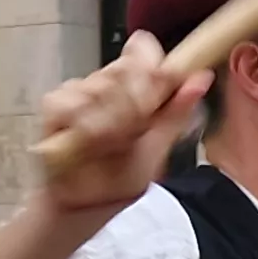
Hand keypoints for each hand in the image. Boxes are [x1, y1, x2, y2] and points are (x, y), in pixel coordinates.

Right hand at [34, 33, 208, 216]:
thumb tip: (202, 78)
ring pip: (100, 85)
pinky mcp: (55, 105)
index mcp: (136, 87)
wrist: (88, 206)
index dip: (152, 63)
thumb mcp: (158, 147)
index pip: (144, 52)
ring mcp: (79, 91)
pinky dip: (85, 126)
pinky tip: (87, 144)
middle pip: (124, 68)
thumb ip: (177, 111)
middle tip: (133, 134)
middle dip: (135, 104)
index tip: (160, 82)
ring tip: (110, 146)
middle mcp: (107, 82)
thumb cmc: (122, 177)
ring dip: (111, 123)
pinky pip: (72, 102)